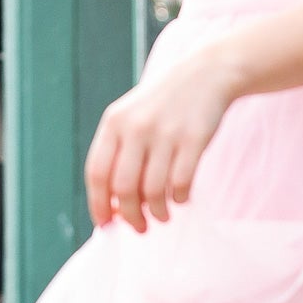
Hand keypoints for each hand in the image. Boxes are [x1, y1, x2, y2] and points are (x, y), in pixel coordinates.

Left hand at [83, 45, 238, 230]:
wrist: (205, 75)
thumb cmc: (164, 106)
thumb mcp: (131, 118)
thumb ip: (119, 154)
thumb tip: (113, 205)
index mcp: (114, 123)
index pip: (97, 173)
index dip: (99, 205)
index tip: (106, 224)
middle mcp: (136, 127)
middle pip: (124, 188)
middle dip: (130, 216)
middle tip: (139, 227)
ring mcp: (165, 133)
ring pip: (154, 191)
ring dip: (157, 212)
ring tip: (162, 216)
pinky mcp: (194, 139)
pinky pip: (181, 183)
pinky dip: (180, 198)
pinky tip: (181, 198)